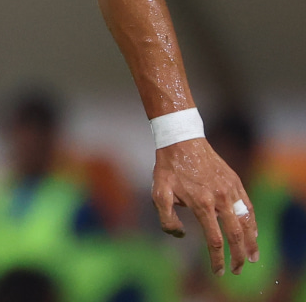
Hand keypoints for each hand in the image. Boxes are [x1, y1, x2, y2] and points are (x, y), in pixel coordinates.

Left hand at [152, 137, 258, 275]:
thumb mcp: (158, 193)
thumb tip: (182, 235)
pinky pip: (248, 206)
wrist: (181, 140)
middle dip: (239, 256)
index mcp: (202, 204)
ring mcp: (230, 190)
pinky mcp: (235, 182)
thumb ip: (166, 218)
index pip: (214, 240)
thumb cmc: (168, 168)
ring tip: (253, 257)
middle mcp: (220, 199)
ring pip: (247, 222)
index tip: (219, 272)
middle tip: (238, 270)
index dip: (218, 260)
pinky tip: (253, 232)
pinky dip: (253, 222)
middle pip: (235, 235)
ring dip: (252, 242)